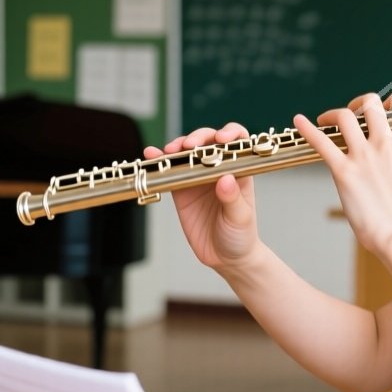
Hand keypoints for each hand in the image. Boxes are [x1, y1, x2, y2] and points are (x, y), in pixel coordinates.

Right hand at [144, 123, 261, 271]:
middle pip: (208, 142)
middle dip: (198, 138)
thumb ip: (233, 199)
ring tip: (168, 151)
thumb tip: (225, 179)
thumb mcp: (240, 218)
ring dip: (177, 146)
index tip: (221, 139)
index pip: (237, 142)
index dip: (229, 134)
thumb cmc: (240, 235)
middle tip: (189, 146)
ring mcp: (198, 177)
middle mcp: (218, 169)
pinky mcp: (181, 189)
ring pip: (186, 153)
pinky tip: (150, 156)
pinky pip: (169, 171)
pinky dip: (158, 162)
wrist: (225, 258)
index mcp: (239, 171)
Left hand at [294, 91, 391, 258]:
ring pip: (345, 115)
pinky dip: (307, 129)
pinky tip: (298, 121)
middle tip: (353, 113)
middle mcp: (386, 144)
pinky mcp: (344, 171)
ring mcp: (364, 156)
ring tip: (327, 120)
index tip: (384, 107)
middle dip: (360, 102)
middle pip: (371, 102)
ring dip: (334, 113)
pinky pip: (321, 142)